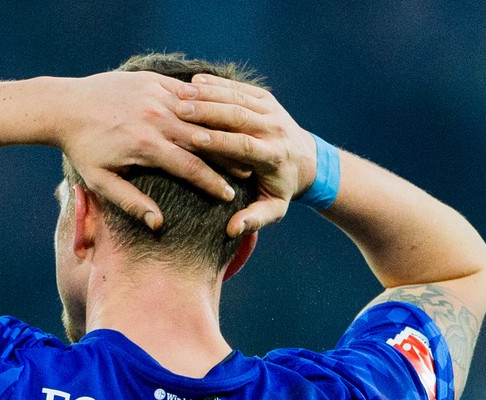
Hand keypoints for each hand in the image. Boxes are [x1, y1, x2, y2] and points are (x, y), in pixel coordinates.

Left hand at [55, 71, 238, 228]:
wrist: (65, 106)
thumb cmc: (82, 150)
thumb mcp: (101, 181)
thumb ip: (131, 202)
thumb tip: (158, 223)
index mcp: (145, 145)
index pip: (190, 167)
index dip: (213, 183)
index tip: (230, 196)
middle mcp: (155, 118)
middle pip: (203, 140)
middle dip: (227, 157)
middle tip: (246, 172)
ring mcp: (155, 95)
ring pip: (198, 114)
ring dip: (220, 130)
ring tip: (238, 144)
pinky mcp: (153, 80)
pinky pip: (186, 94)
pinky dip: (203, 106)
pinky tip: (217, 118)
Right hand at [172, 74, 319, 235]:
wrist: (306, 160)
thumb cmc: (281, 189)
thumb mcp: (273, 209)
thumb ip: (254, 220)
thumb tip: (232, 230)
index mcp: (274, 155)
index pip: (245, 145)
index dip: (220, 141)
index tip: (194, 139)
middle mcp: (274, 128)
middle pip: (239, 116)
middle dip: (209, 112)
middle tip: (179, 110)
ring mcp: (271, 110)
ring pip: (237, 97)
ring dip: (208, 95)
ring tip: (180, 95)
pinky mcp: (265, 98)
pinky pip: (239, 87)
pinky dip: (216, 84)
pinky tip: (192, 83)